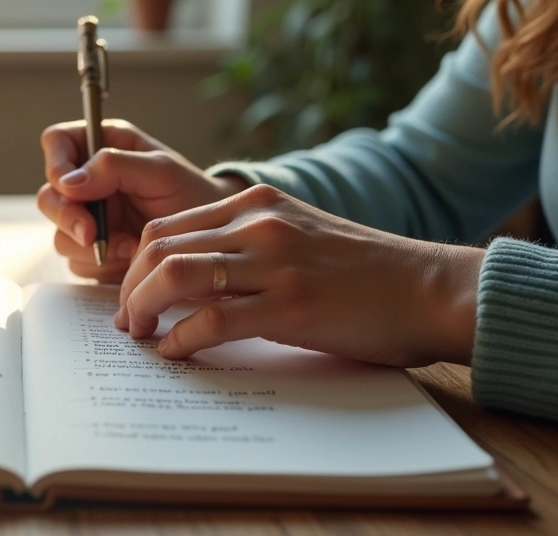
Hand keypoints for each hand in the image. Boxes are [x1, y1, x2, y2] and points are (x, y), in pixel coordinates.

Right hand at [38, 120, 247, 282]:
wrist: (213, 239)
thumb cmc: (193, 194)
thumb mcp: (161, 171)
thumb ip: (115, 167)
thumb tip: (68, 182)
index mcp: (102, 147)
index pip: (56, 142)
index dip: (57, 164)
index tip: (73, 189)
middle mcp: (89, 182)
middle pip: (49, 196)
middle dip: (69, 218)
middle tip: (92, 235)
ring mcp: (89, 219)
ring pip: (61, 235)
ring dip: (91, 247)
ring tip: (131, 249)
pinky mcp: (95, 252)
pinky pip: (79, 262)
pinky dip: (101, 266)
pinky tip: (129, 261)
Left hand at [114, 185, 483, 367]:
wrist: (430, 288)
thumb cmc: (365, 274)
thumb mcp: (298, 239)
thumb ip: (246, 248)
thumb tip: (191, 286)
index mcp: (257, 203)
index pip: (169, 225)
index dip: (137, 264)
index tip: (131, 295)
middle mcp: (260, 223)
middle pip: (160, 247)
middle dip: (131, 287)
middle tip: (127, 321)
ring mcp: (275, 262)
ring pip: (175, 275)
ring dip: (145, 308)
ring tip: (140, 335)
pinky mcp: (291, 304)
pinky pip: (212, 320)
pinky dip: (182, 340)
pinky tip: (176, 353)